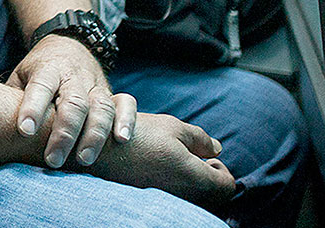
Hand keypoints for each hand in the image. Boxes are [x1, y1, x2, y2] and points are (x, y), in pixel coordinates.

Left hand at [8, 35, 137, 168]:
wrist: (69, 43)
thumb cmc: (39, 71)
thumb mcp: (20, 75)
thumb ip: (13, 98)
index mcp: (47, 69)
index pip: (41, 86)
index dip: (33, 107)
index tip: (24, 130)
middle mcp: (74, 76)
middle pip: (73, 102)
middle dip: (64, 133)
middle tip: (52, 160)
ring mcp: (95, 83)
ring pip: (100, 106)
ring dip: (94, 134)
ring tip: (83, 160)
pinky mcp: (112, 91)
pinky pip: (126, 103)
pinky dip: (127, 120)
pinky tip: (122, 140)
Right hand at [88, 112, 235, 206]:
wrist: (97, 150)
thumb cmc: (137, 135)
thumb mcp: (173, 126)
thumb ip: (200, 138)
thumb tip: (216, 149)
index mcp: (193, 175)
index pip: (227, 185)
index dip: (223, 171)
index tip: (210, 158)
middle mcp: (183, 193)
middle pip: (211, 194)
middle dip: (208, 176)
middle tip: (196, 158)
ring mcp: (166, 198)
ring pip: (192, 196)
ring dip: (190, 179)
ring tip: (174, 160)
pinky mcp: (150, 199)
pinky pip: (173, 195)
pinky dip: (173, 183)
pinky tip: (158, 166)